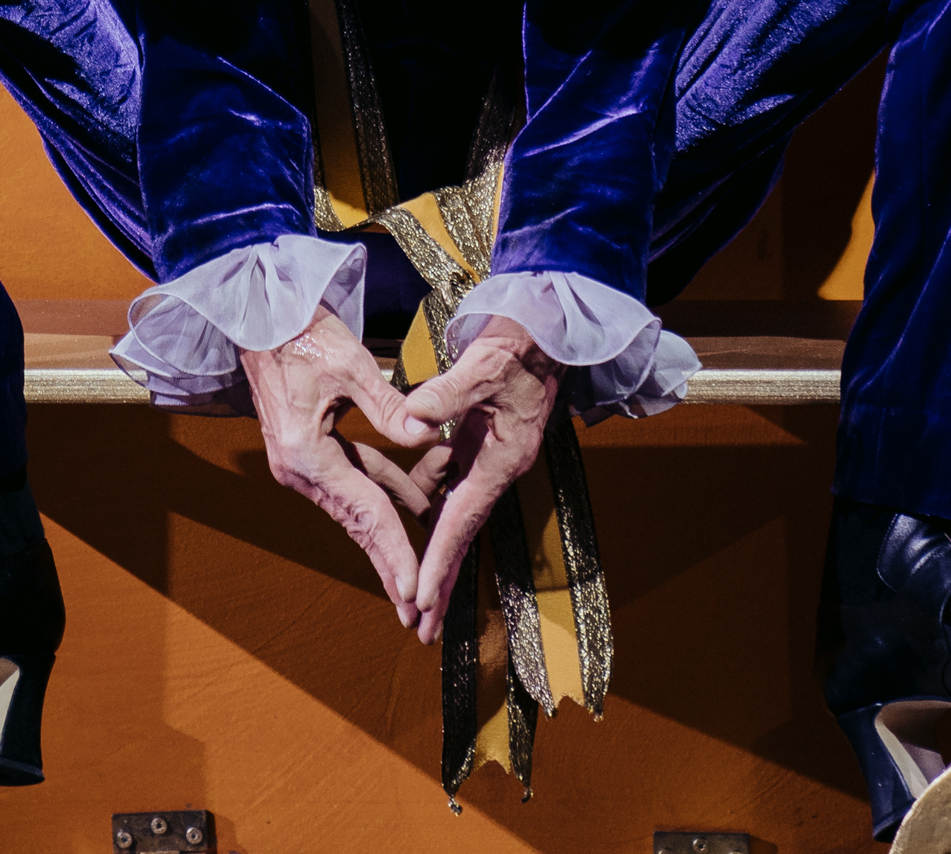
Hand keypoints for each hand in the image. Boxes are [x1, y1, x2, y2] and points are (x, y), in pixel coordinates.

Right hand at [240, 308, 447, 624]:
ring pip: (356, 505)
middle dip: (388, 564)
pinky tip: (414, 503)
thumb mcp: (348, 362)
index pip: (364, 511)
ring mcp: (300, 462)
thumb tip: (425, 433)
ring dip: (389, 530)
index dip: (394, 550)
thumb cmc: (299, 328)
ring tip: (421, 570)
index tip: (415, 590)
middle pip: (357, 522)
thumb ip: (388, 404)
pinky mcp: (305, 449)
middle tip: (416, 611)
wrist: (256, 311)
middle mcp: (299, 469)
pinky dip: (382, 492)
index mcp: (307, 454)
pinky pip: (351, 478)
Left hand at [397, 317, 560, 645]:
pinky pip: (451, 476)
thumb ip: (444, 396)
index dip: (440, 561)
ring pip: (454, 509)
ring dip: (435, 545)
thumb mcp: (481, 365)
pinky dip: (429, 495)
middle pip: (462, 532)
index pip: (462, 520)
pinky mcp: (480, 437)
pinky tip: (406, 501)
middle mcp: (497, 465)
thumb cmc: (517, 342)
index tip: (421, 600)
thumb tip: (411, 422)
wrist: (544, 323)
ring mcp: (489, 453)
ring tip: (413, 587)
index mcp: (501, 459)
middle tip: (418, 628)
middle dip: (442, 580)